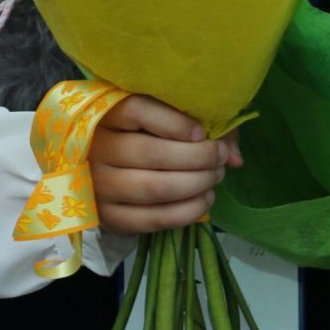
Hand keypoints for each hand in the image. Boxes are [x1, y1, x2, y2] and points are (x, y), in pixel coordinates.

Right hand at [89, 95, 240, 235]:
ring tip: (215, 177)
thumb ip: (199, 127)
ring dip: (197, 184)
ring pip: (157, 188)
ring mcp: (99, 186)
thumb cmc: (133, 138)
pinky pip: (156, 218)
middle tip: (219, 157)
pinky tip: (204, 199)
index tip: (202, 132)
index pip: (136, 111)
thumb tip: (235, 157)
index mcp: (101, 116)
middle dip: (198, 157)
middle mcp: (94, 150)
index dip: (176, 122)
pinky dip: (190, 211)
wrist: (97, 174)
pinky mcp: (110, 217)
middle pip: (152, 153)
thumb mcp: (156, 120)